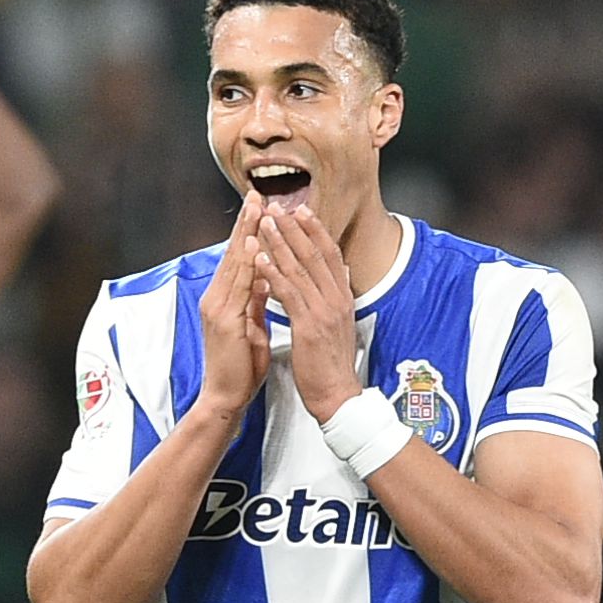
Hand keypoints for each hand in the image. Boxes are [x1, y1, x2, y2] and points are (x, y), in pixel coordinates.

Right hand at [191, 199, 275, 415]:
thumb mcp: (251, 327)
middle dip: (246, 223)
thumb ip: (255, 302)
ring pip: (235, 263)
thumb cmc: (239, 366)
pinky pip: (238, 286)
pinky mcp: (224, 319)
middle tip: (257, 194)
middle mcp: (216, 298)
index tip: (260, 207)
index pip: (238, 258)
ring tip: (257, 209)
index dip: (249, 231)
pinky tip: (254, 245)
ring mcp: (217, 307)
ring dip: (246, 234)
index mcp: (224, 299)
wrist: (226, 397)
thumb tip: (265, 279)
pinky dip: (247, 264)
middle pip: (233, 253)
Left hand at [254, 198, 365, 412]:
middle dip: (294, 228)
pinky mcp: (309, 325)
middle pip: (315, 253)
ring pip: (300, 267)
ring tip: (264, 222)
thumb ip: (332, 301)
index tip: (301, 211)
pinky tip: (259, 258)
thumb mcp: (336, 326)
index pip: (330, 255)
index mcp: (342, 298)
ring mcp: (324, 311)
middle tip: (278, 205)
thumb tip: (333, 279)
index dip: (315, 231)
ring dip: (280, 242)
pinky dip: (272, 272)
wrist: (337, 397)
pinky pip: (288, 292)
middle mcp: (336, 299)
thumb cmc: (330, 366)